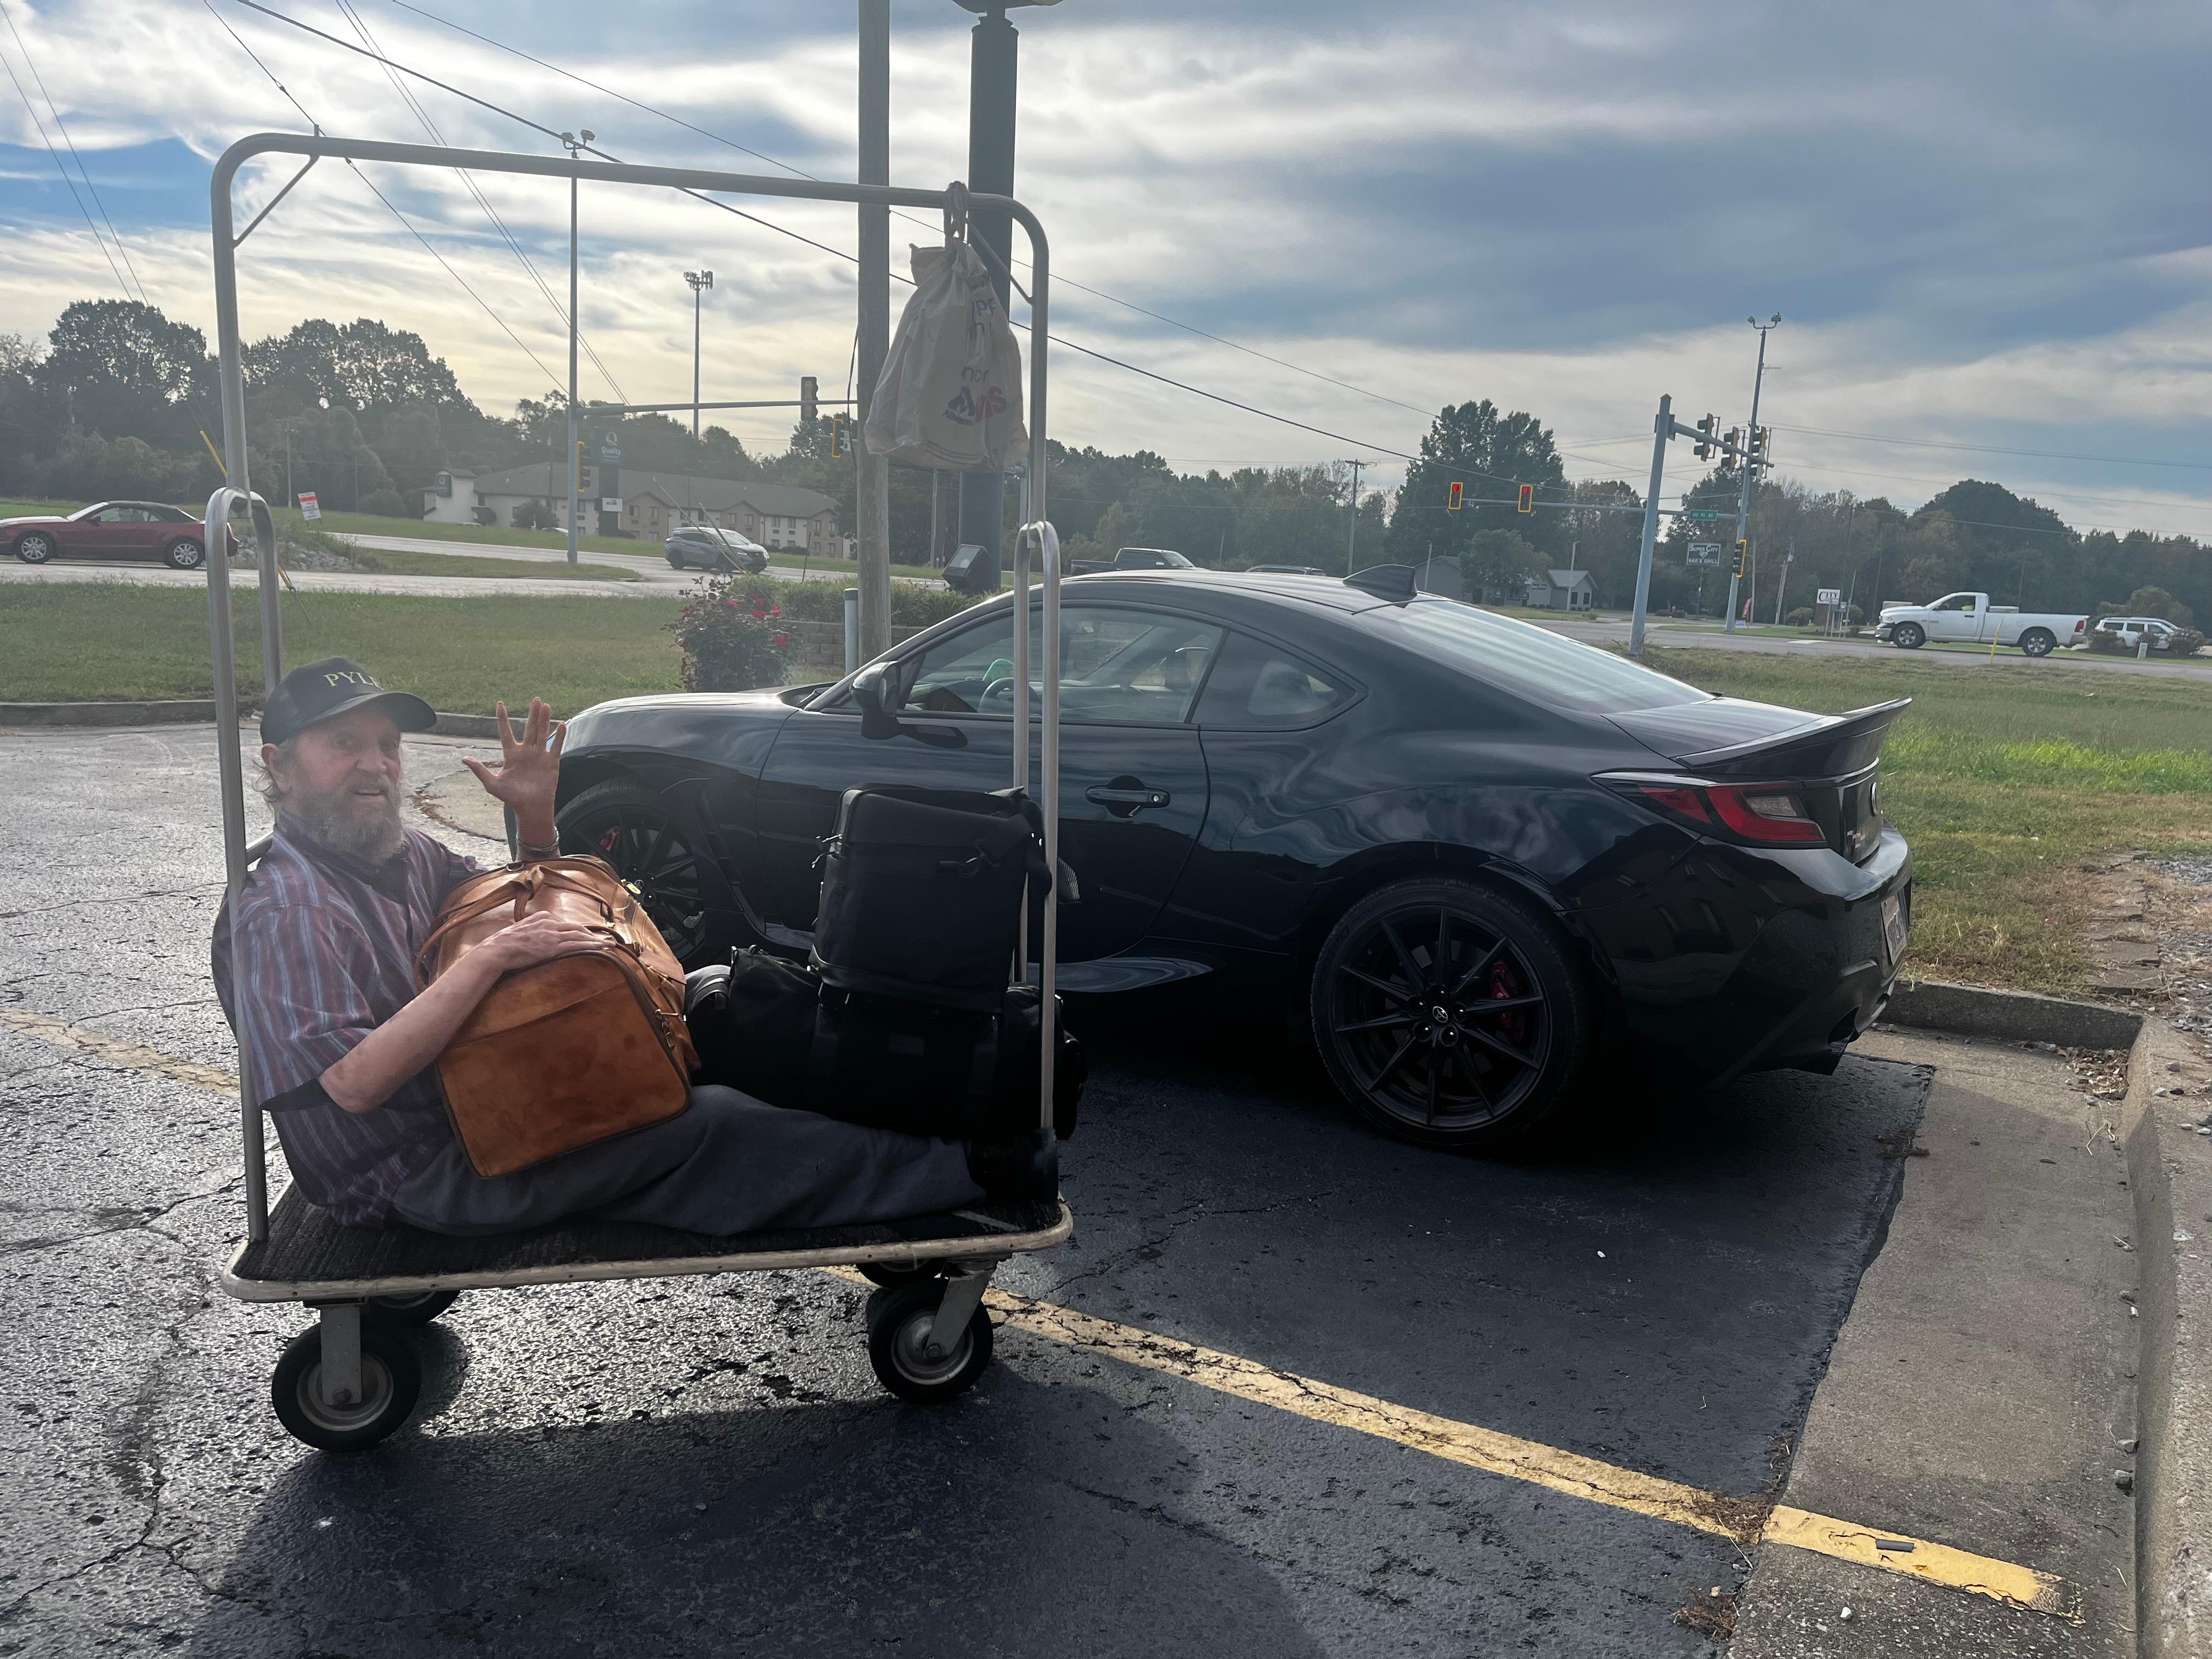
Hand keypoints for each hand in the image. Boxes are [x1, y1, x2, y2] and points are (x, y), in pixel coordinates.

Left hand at [464, 698, 564, 845]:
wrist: (531, 808)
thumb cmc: (511, 798)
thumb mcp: (492, 784)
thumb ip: (480, 770)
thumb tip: (464, 758)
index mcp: (511, 755)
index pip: (506, 732)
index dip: (503, 719)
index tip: (500, 704)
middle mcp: (526, 752)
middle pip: (529, 728)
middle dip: (533, 714)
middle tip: (536, 699)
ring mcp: (540, 756)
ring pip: (542, 733)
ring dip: (544, 720)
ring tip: (546, 706)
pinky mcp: (552, 762)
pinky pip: (556, 746)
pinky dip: (559, 736)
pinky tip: (561, 724)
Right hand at [477, 912, 603, 975]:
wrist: (498, 949)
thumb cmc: (505, 943)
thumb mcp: (522, 930)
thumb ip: (534, 930)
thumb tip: (538, 937)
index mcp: (542, 917)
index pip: (565, 924)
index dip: (578, 931)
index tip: (586, 936)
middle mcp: (550, 922)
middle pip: (576, 927)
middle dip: (591, 934)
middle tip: (605, 940)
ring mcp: (552, 934)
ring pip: (580, 935)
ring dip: (596, 940)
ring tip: (609, 944)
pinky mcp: (553, 946)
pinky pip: (577, 945)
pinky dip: (591, 945)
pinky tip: (601, 948)